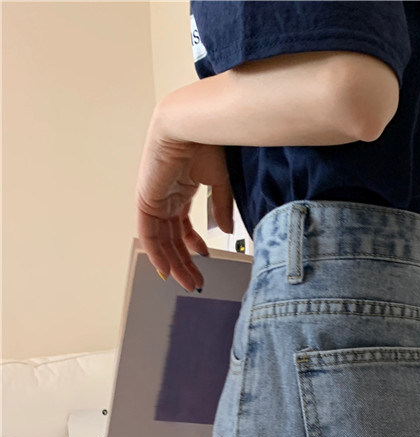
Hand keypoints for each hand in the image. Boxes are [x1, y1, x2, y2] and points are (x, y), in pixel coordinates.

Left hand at [135, 103, 234, 291]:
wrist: (193, 124)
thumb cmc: (207, 142)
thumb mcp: (220, 182)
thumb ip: (221, 208)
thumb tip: (225, 231)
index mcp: (180, 189)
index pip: (182, 225)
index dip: (193, 245)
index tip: (205, 259)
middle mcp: (165, 196)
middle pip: (172, 238)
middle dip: (184, 261)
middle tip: (195, 281)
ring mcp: (154, 198)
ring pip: (161, 240)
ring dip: (174, 263)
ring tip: (187, 281)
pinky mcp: (146, 199)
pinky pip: (149, 233)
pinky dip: (156, 253)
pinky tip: (165, 270)